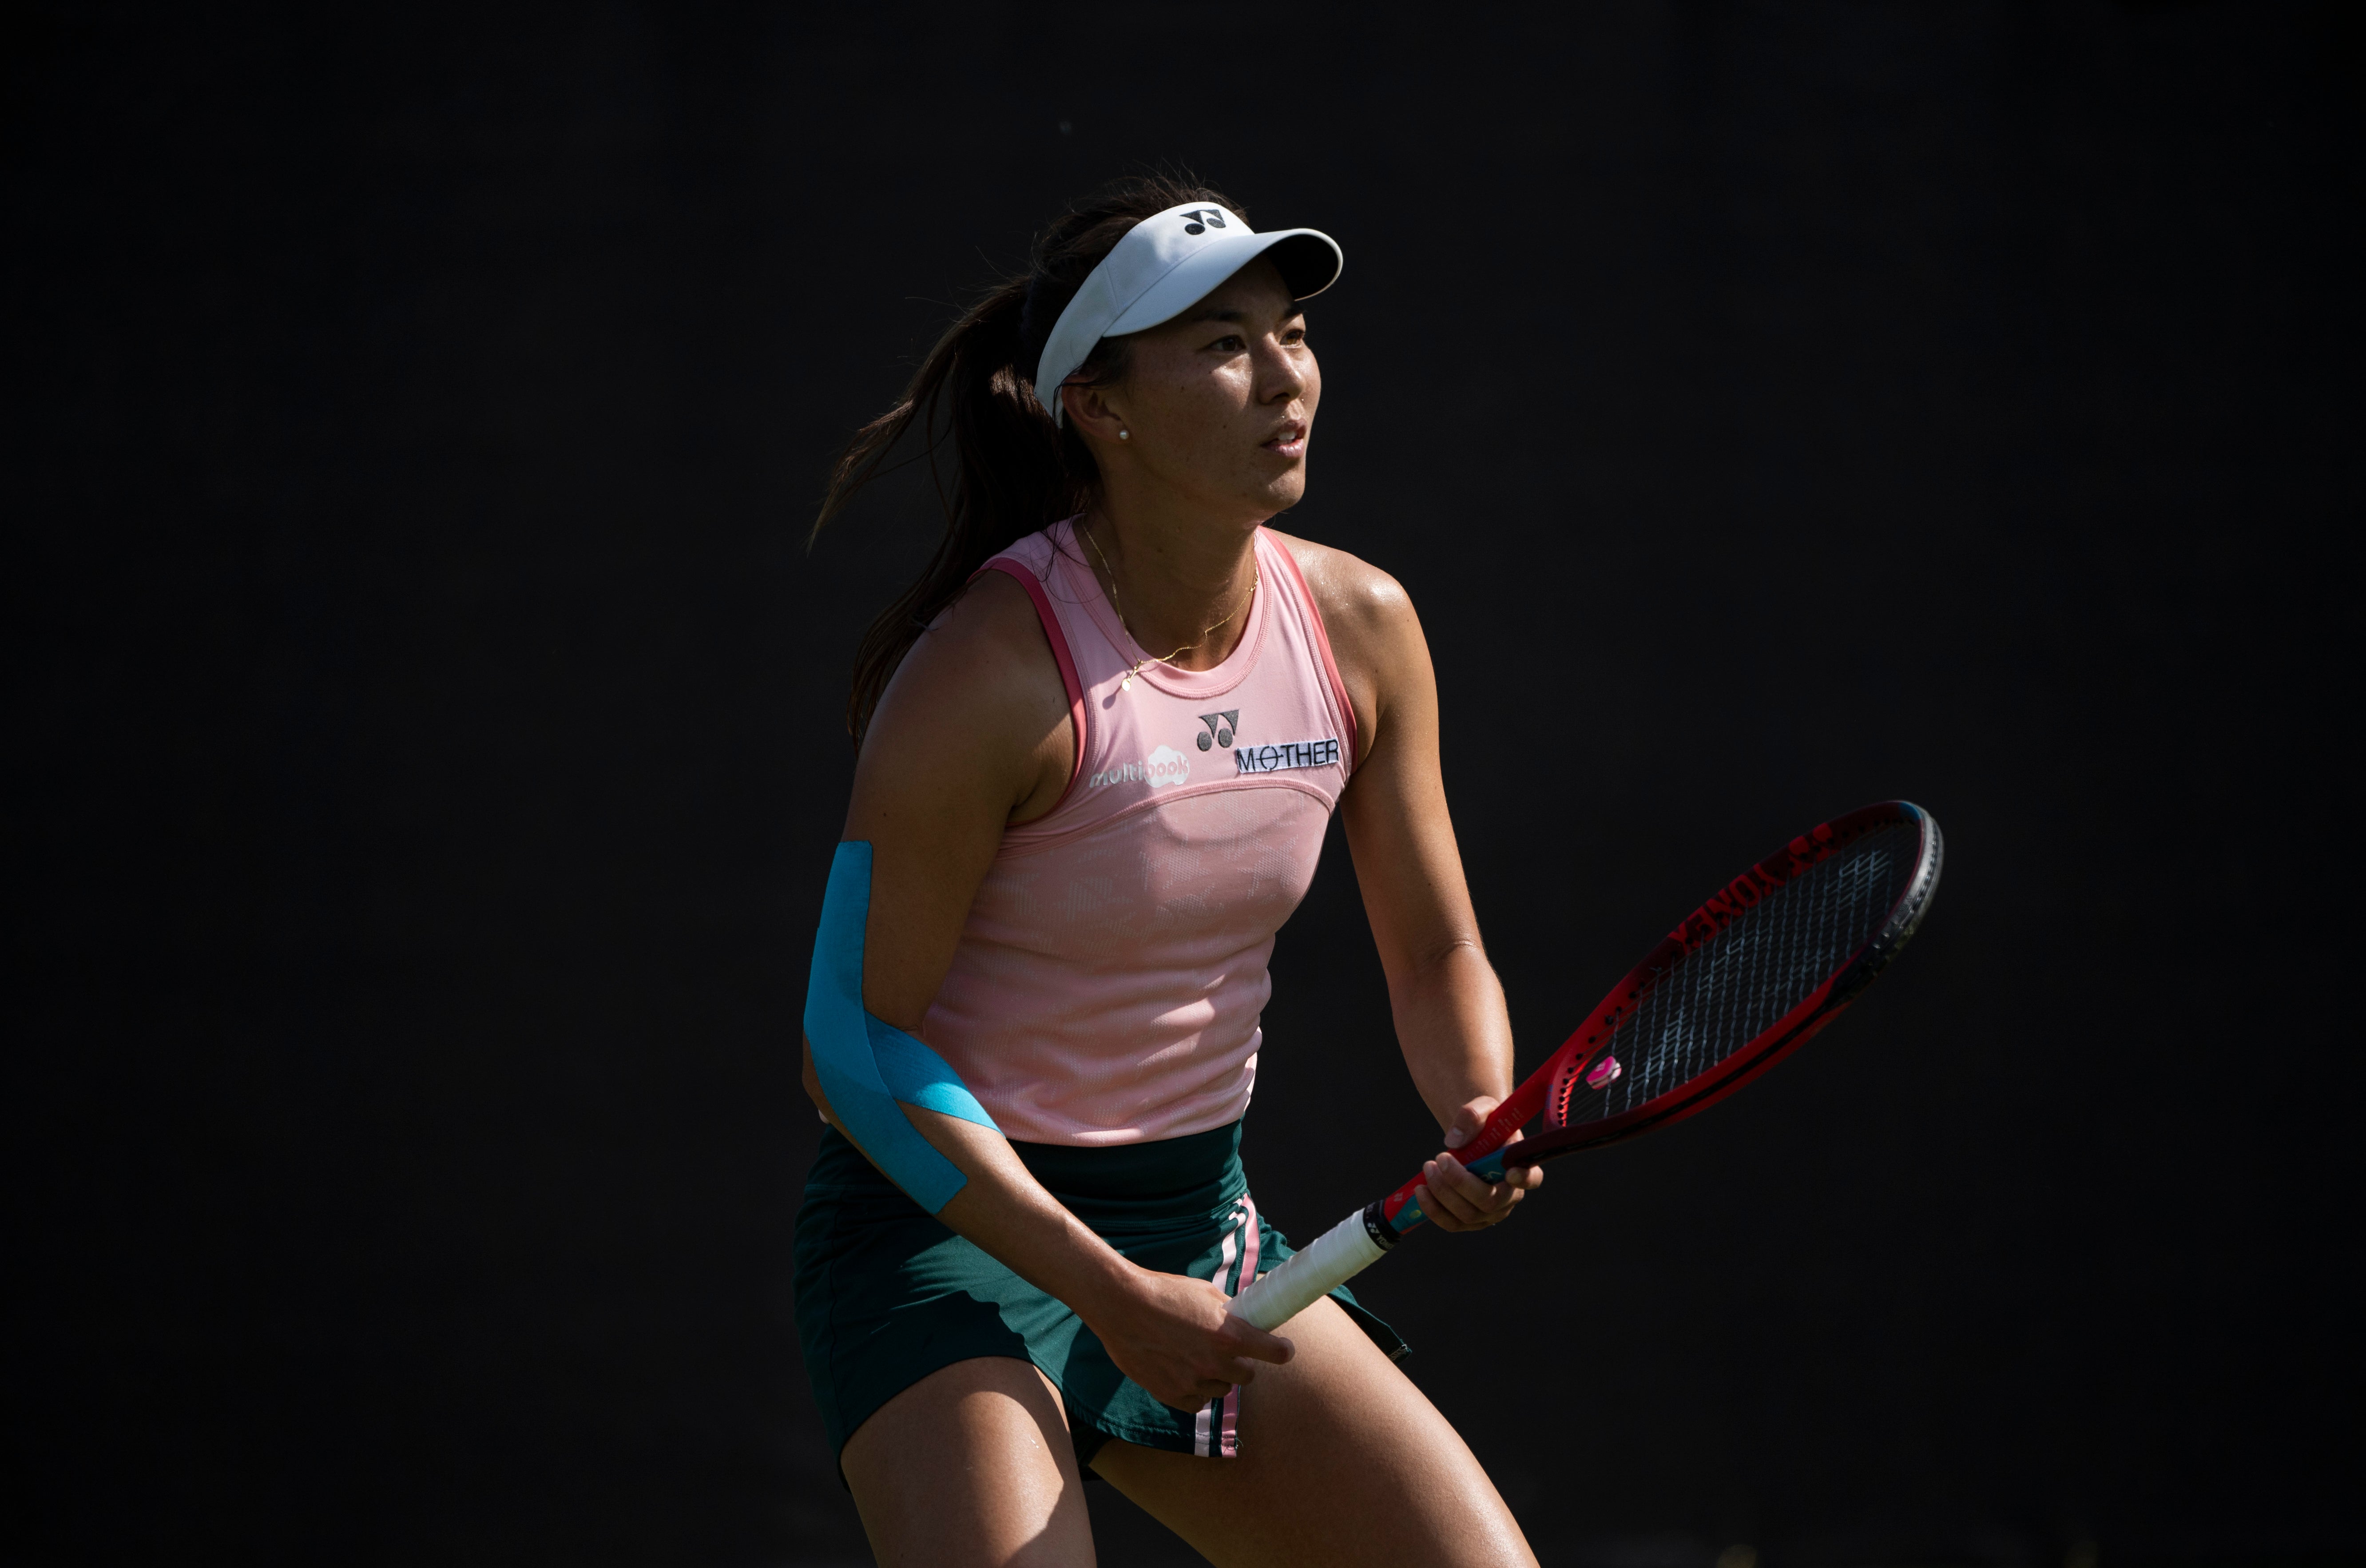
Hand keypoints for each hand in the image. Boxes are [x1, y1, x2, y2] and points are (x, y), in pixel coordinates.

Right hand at [1087, 1263, 1294, 1411]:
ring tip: (1195, 1357)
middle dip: (1241, 1363)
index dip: (1281, 1351)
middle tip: (1226, 1350)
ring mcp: (1193, 1382)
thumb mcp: (1204, 1292)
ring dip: (1216, 1377)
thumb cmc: (1162, 1292)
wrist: (1121, 1306)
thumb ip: (1228, 1311)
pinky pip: (1197, 1402)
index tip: (1283, 1350)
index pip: (1274, 1352)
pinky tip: (1182, 1372)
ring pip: (1221, 1389)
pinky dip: (1194, 1391)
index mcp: (1228, 1335)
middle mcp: (1214, 1363)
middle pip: (1248, 1375)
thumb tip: (1245, 1318)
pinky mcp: (1172, 1395)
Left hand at [1414, 1095, 1543, 1232]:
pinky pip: (1452, 1223)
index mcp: (1522, 1167)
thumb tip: (1454, 1142)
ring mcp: (1490, 1212)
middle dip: (1460, 1182)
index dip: (1524, 1179)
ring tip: (1427, 1168)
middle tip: (1440, 1157)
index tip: (1510, 1172)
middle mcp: (1510, 1195)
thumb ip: (1472, 1116)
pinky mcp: (1470, 1220)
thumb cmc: (1484, 1124)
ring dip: (1443, 1194)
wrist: (1472, 1138)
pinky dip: (1433, 1209)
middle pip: (1489, 1202)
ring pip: (1468, 1215)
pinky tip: (1421, 1190)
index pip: (1531, 1178)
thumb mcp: (1482, 1108)